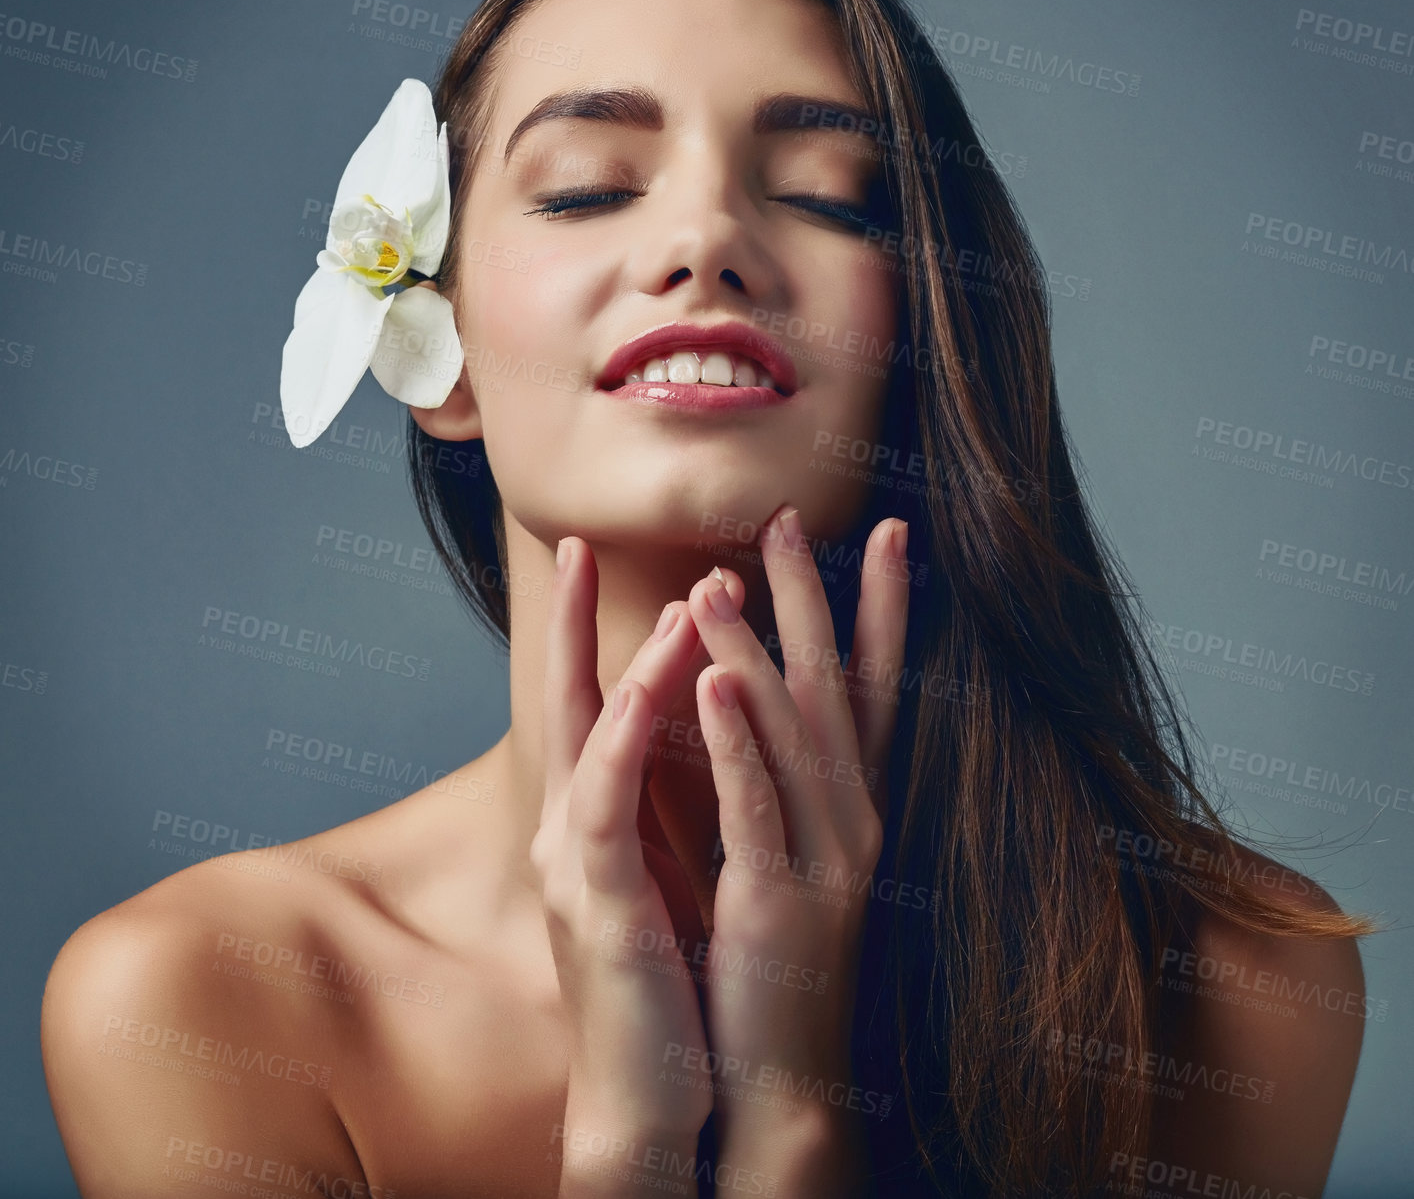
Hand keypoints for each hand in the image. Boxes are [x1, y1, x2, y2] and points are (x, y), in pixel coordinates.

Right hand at [531, 536, 722, 1182]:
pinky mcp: (598, 900)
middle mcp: (570, 828)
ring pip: (597, 740)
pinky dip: (632, 736)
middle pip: (566, 703)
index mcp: (592, 818)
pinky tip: (659, 686)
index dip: (579, 628)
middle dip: (569, 621)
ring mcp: (576, 862)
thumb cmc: (665, 974)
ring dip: (637, 665)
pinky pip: (609, 800)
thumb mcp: (657, 870)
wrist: (653, 1090)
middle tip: (580, 541)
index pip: (584, 702)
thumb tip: (682, 733)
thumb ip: (655, 802)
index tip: (586, 554)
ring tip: (681, 600)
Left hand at [684, 506, 909, 1186]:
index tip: (888, 533)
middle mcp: (854, 819)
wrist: (781, 1077)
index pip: (874, 686)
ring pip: (791, 734)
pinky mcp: (775, 900)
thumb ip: (787, 778)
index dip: (883, 608)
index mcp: (855, 805)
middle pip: (835, 687)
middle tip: (783, 521)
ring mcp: (821, 858)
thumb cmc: (776, 957)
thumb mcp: (790, 852)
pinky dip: (734, 741)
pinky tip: (709, 683)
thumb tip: (762, 697)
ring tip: (718, 580)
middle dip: (812, 600)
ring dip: (754, 652)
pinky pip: (754, 804)